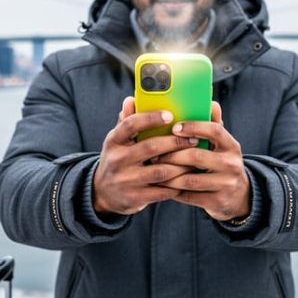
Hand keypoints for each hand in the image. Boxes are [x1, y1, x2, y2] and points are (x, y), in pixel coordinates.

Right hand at [93, 97, 199, 215]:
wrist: (103, 193)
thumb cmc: (118, 159)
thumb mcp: (117, 140)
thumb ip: (127, 121)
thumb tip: (131, 99)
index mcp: (113, 141)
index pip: (131, 124)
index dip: (151, 118)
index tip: (171, 115)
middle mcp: (117, 160)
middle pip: (151, 147)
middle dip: (176, 142)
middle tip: (193, 138)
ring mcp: (126, 180)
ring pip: (161, 171)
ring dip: (181, 164)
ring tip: (195, 158)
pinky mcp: (135, 198)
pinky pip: (162, 191)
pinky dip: (178, 184)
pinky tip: (188, 177)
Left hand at [155, 102, 250, 221]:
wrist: (238, 196)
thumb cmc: (221, 163)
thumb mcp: (222, 145)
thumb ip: (213, 125)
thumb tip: (211, 102)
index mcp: (231, 145)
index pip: (215, 131)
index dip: (194, 127)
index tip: (174, 127)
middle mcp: (232, 164)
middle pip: (197, 156)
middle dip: (172, 154)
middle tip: (154, 153)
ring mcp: (226, 184)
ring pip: (190, 179)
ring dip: (168, 175)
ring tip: (154, 169)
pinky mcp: (217, 201)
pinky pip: (189, 196)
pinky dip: (173, 190)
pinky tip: (161, 185)